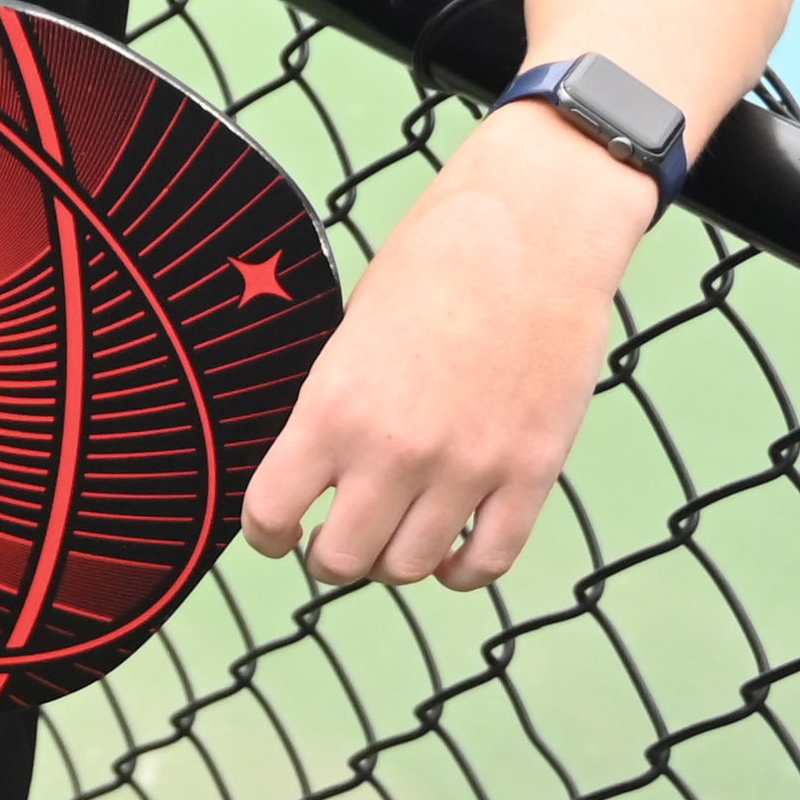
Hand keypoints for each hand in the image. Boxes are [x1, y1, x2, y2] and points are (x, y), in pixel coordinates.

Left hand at [238, 108, 650, 590]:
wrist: (533, 228)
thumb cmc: (436, 262)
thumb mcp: (352, 331)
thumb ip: (334, 408)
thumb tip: (319, 471)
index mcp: (333, 406)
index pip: (270, 514)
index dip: (266, 534)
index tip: (276, 533)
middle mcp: (395, 449)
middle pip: (342, 560)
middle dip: (328, 557)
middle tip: (334, 539)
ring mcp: (468, 467)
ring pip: (410, 569)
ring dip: (394, 562)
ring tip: (393, 538)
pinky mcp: (531, 473)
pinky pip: (487, 563)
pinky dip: (461, 571)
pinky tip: (450, 552)